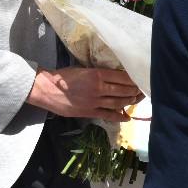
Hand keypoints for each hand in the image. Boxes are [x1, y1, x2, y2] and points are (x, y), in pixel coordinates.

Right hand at [26, 67, 142, 122]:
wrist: (45, 89)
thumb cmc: (63, 77)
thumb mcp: (84, 70)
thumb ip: (99, 74)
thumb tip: (116, 77)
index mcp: (97, 75)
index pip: (122, 77)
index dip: (133, 80)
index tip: (139, 80)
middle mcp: (98, 88)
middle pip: (123, 90)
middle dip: (134, 91)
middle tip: (141, 91)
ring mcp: (94, 102)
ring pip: (118, 102)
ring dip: (129, 102)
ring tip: (135, 100)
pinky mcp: (89, 112)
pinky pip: (108, 115)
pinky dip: (119, 116)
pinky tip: (127, 117)